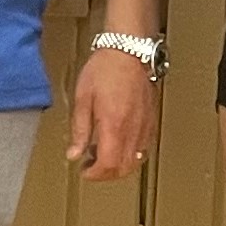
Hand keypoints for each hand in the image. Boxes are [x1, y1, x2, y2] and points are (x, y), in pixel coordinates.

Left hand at [65, 45, 158, 182]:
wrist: (129, 51)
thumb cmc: (104, 70)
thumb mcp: (83, 99)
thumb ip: (80, 130)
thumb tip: (74, 153)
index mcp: (113, 125)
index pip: (108, 165)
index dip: (94, 174)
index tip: (84, 170)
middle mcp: (132, 129)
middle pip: (124, 167)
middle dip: (106, 174)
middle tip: (92, 166)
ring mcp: (145, 125)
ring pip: (136, 160)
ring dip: (119, 164)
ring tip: (103, 153)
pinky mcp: (151, 119)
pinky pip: (144, 146)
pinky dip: (131, 153)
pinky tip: (119, 142)